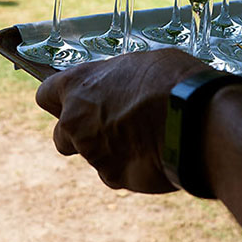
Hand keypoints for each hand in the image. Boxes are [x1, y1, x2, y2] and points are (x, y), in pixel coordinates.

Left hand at [36, 49, 209, 192]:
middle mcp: (76, 121)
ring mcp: (92, 152)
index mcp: (78, 85)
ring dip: (109, 150)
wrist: (195, 118)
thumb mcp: (140, 63)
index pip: (46, 95)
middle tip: (110, 126)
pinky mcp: (113, 178)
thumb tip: (119, 85)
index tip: (73, 102)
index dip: (60, 100)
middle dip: (79, 134)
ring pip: (91, 156)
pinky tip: (153, 153)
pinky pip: (115, 174)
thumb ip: (115, 79)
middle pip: (61, 135)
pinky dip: (129, 167)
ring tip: (143, 137)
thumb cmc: (172, 80)